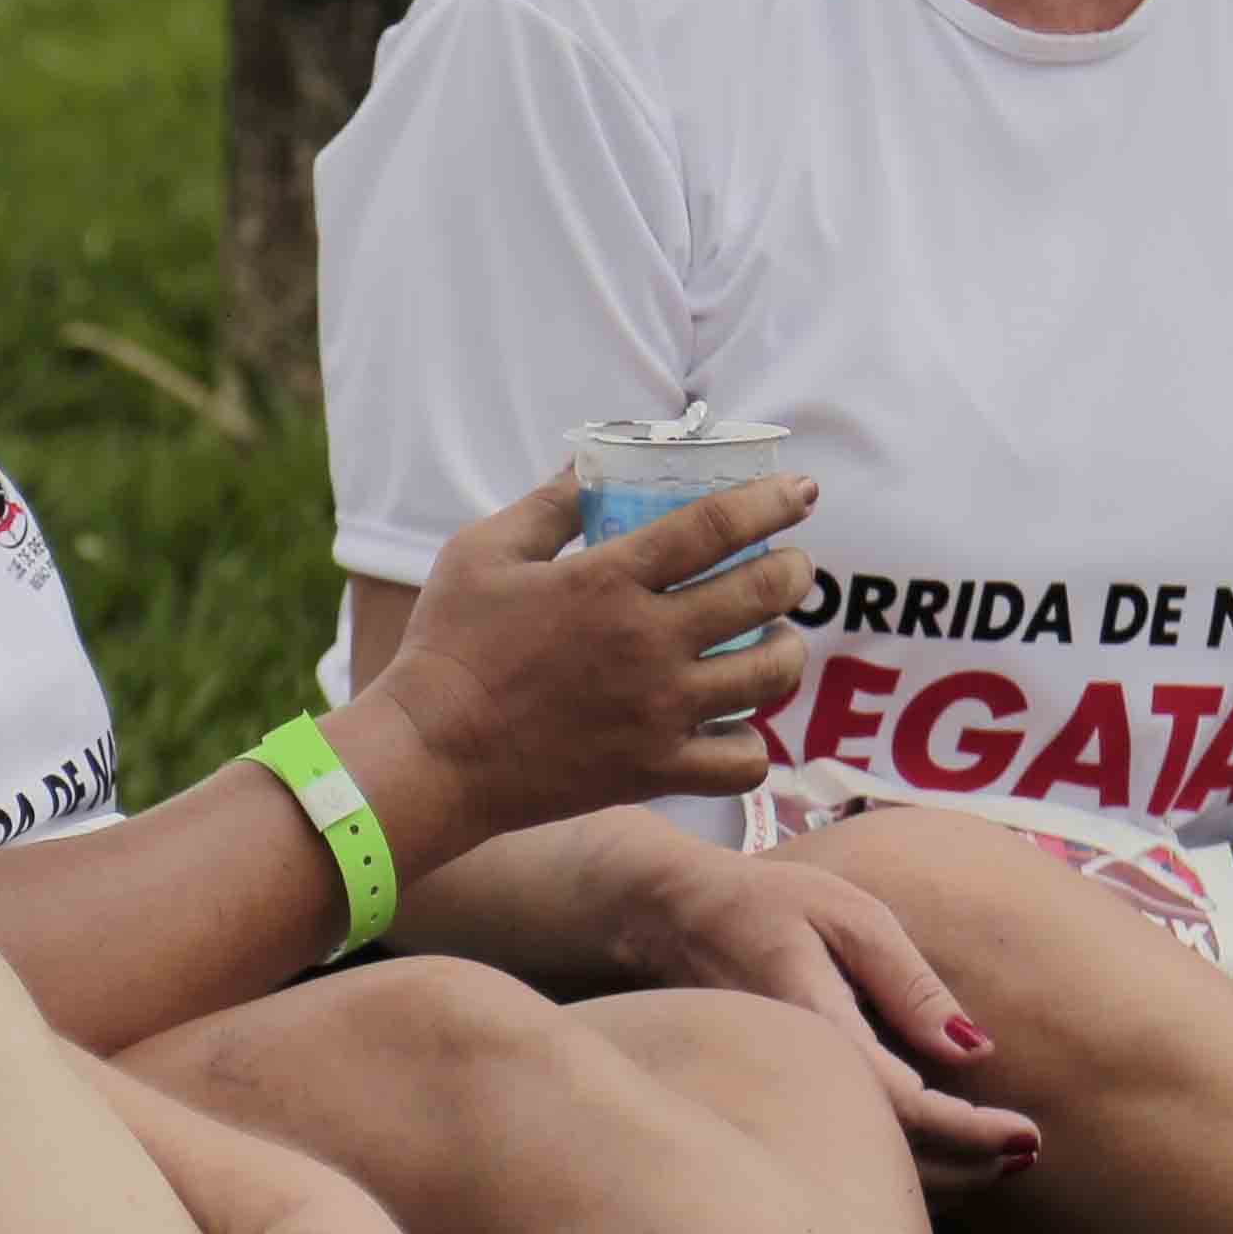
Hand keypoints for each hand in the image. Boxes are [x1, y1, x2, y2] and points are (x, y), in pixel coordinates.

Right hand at [352, 465, 818, 838]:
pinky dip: (752, 741)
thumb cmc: (447, 647)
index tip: (803, 492)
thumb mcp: (483, 552)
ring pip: (768, 677)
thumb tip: (591, 462)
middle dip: (794, 571)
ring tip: (773, 641)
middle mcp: (646, 644)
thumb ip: (548, 506)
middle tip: (792, 567)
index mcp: (607, 580)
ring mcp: (657, 712)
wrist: (429, 756)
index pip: (717, 526)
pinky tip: (736, 722)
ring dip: (785, 650)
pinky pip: (742, 760)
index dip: (772, 502)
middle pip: (763, 594)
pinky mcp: (654, 771)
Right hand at [621, 834, 1047, 1187]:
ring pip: (861, 1167)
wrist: (664, 919)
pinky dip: (897, 1164)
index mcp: (817, 1028)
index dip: (970, 1132)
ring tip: (999, 1164)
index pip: (906, 1106)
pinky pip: (840, 1152)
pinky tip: (940, 1155)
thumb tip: (975, 1049)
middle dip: (966, 1166)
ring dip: (936, 1177)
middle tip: (1026, 1155)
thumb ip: (910, 983)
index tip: (1026, 1136)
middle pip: (889, 1156)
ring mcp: (775, 1101)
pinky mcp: (772, 1106)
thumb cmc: (764, 904)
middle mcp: (793, 1079)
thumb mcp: (849, 915)